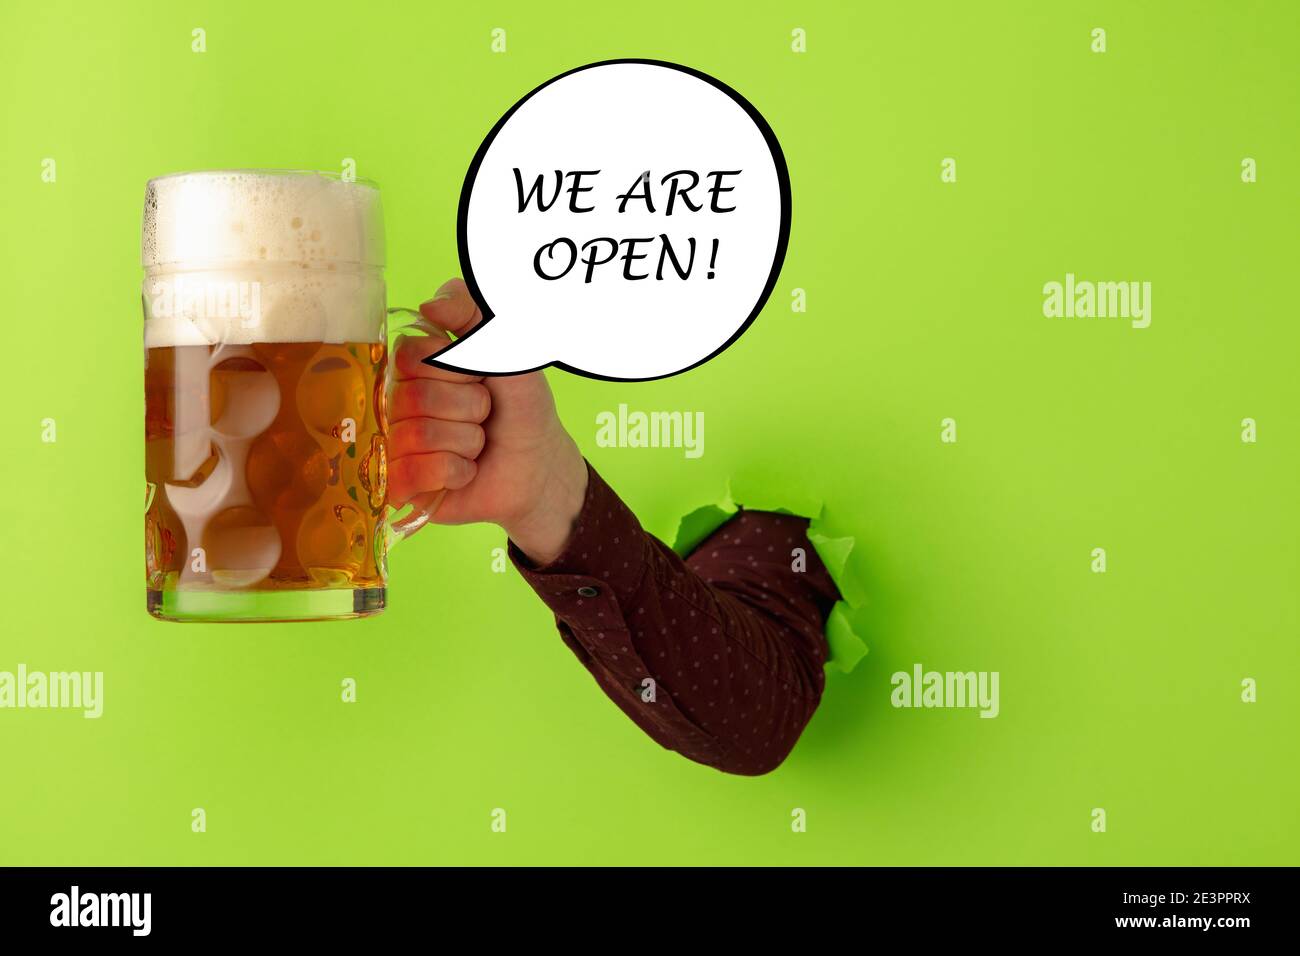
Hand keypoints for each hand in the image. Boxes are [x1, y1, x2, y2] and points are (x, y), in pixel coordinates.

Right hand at [386, 278, 587, 563]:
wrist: (538, 466)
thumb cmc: (520, 407)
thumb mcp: (507, 351)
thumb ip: (472, 313)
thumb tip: (428, 306)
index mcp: (415, 366)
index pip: (410, 356)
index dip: (454, 370)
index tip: (479, 378)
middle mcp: (397, 402)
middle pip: (414, 397)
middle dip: (467, 408)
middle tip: (483, 415)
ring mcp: (395, 444)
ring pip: (417, 435)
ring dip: (465, 441)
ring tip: (477, 444)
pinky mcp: (400, 485)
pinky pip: (414, 473)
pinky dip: (455, 471)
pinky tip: (465, 471)